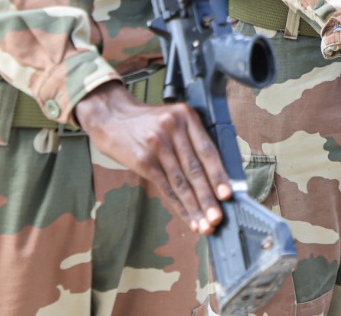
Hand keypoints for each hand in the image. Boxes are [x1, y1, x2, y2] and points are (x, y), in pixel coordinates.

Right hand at [75, 81, 230, 234]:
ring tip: (205, 224)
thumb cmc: (148, 122)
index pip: (207, 150)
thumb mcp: (174, 118)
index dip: (218, 174)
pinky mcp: (143, 161)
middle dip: (208, 197)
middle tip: (217, 217)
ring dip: (194, 207)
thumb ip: (193, 138)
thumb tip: (216, 174)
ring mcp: (157, 146)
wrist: (112, 117)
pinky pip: (165, 187)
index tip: (228, 194)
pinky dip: (179, 205)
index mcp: (186, 117)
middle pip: (194, 169)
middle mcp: (173, 130)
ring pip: (181, 182)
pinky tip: (188, 217)